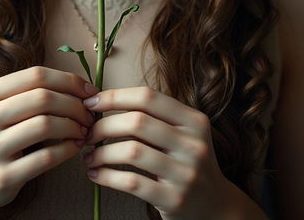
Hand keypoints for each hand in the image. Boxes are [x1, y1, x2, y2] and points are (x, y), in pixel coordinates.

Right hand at [0, 66, 97, 216]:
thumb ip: (28, 92)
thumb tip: (79, 86)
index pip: (36, 75)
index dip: (68, 80)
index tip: (88, 90)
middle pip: (43, 98)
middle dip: (75, 104)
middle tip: (89, 113)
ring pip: (46, 125)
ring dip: (74, 126)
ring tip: (83, 130)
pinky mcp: (3, 176)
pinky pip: (46, 157)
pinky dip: (67, 150)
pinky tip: (74, 147)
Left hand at [82, 86, 228, 219]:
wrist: (215, 207)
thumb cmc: (186, 162)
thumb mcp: (182, 134)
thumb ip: (154, 116)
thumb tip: (102, 102)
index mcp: (194, 120)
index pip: (148, 96)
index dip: (115, 96)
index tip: (92, 103)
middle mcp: (193, 144)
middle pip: (137, 121)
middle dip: (103, 126)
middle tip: (87, 133)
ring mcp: (185, 173)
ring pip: (131, 151)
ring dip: (101, 153)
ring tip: (89, 156)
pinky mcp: (173, 199)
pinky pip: (131, 182)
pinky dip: (106, 177)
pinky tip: (96, 175)